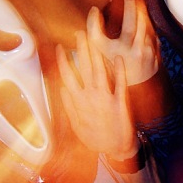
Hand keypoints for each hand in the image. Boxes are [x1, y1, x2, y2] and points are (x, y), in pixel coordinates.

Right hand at [56, 31, 137, 158]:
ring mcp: (106, 99)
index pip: (68, 76)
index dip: (64, 60)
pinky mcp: (121, 102)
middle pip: (83, 68)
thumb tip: (61, 89)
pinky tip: (117, 57)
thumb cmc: (96, 138)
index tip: (62, 47)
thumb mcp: (76, 125)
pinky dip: (118, 70)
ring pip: (99, 72)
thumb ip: (69, 106)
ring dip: (95, 54)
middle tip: (80, 33)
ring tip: (94, 38)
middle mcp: (90, 97)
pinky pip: (119, 83)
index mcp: (78, 102)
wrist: (117, 150)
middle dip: (81, 49)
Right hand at [87, 0, 159, 85]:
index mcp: (121, 48)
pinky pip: (154, 36)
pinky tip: (144, 24)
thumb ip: (93, 29)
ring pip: (148, 28)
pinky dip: (149, 29)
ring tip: (138, 7)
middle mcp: (136, 50)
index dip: (125, 7)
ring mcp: (147, 53)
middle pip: (140, 21)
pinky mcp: (155, 56)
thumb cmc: (110, 65)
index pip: (126, 21)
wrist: (128, 87)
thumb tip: (94, 10)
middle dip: (135, 6)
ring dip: (143, 16)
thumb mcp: (98, 49)